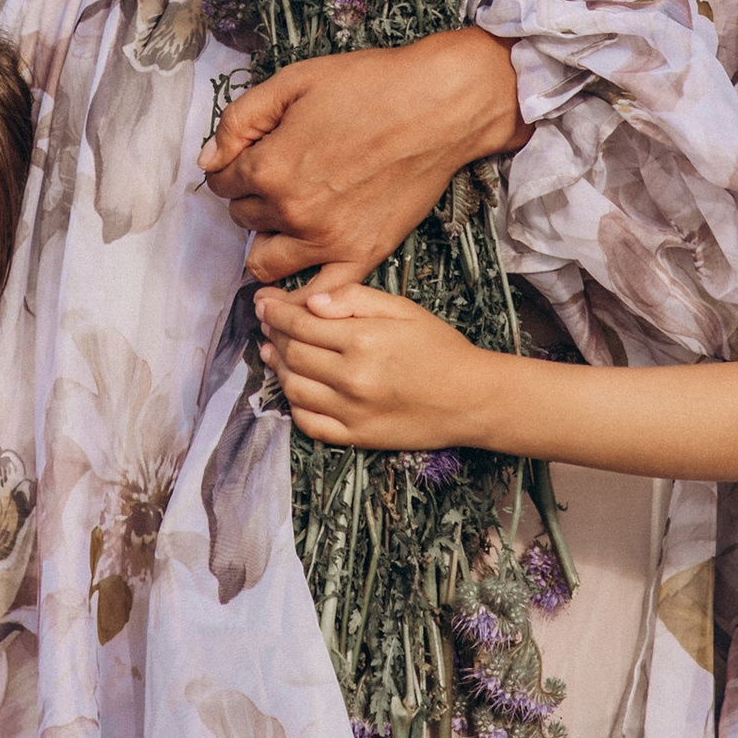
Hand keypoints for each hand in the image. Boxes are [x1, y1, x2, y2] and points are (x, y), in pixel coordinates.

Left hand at [199, 29, 523, 286]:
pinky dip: (298, 294)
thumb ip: (240, 120)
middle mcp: (293, 211)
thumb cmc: (370, 86)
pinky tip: (295, 282)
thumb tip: (208, 158)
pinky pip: (316, 294)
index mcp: (270, 167)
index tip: (247, 159)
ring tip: (283, 221)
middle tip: (275, 179)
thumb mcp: (293, 82)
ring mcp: (328, 240)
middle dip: (250, 199)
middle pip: (243, 219)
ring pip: (265, 261)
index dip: (229, 167)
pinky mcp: (362, 255)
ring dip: (266, 241)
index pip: (221, 183)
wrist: (439, 106)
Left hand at [256, 279, 512, 450]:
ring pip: (294, 389)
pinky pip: (309, 424)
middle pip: (292, 355)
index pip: (300, 324)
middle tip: (267, 325)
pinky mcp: (357, 437)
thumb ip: (355, 300)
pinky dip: (293, 406)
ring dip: (277, 368)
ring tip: (273, 353)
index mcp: (363, 341)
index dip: (276, 313)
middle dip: (273, 336)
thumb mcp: (403, 309)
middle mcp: (352, 378)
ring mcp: (352, 412)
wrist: (472, 399)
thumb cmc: (440, 348)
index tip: (265, 305)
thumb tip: (311, 302)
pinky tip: (294, 388)